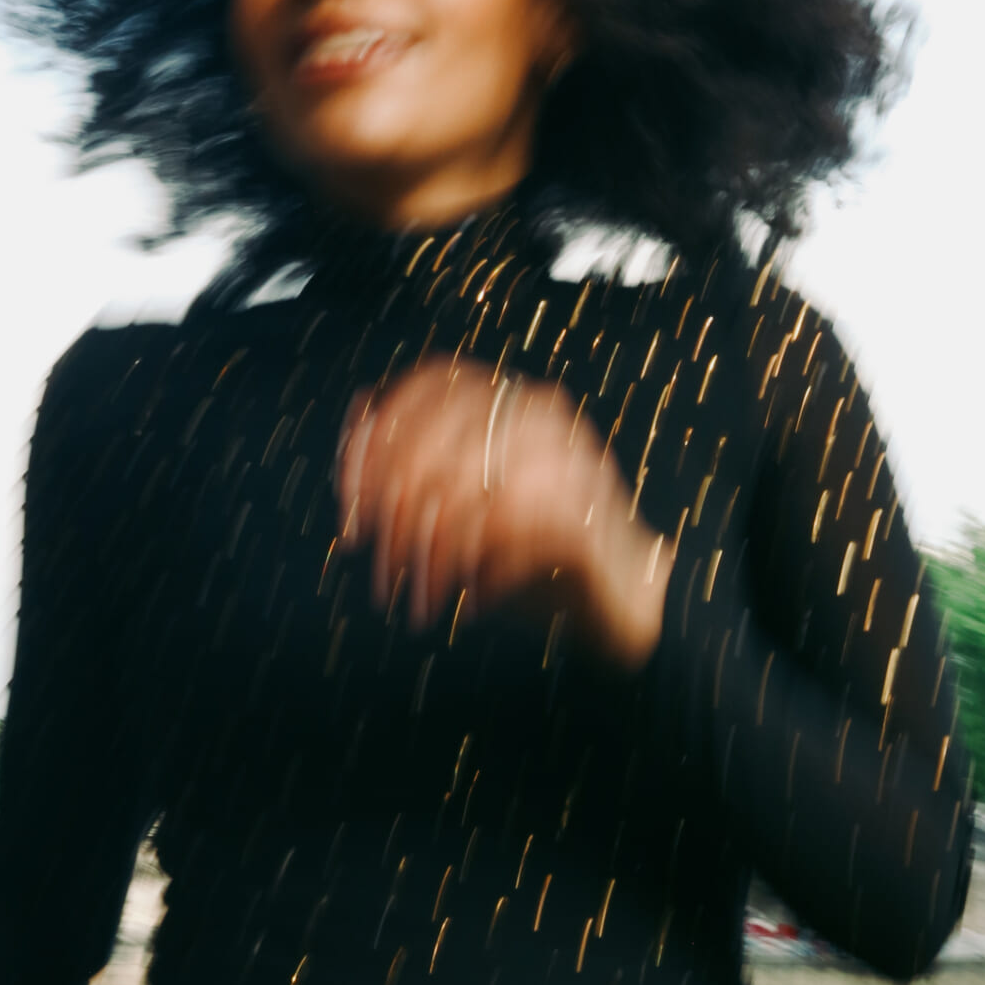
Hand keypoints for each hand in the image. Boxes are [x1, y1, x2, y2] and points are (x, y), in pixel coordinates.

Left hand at [337, 363, 674, 671]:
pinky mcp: (582, 515)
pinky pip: (499, 535)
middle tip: (379, 563)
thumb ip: (420, 457)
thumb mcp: (473, 499)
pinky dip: (472, 572)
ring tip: (416, 596)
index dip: (379, 439)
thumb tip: (359, 416)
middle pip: (435, 442)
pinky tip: (465, 599)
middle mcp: (542, 417)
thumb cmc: (542, 548)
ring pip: (461, 492)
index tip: (351, 502)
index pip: (431, 385)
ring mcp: (567, 461)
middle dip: (392, 513)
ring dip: (427, 553)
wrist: (633, 591)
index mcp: (515, 398)